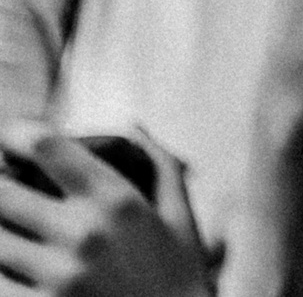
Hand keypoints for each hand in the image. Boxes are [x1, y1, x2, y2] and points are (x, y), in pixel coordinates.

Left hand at [0, 125, 208, 296]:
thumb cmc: (180, 281)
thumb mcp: (182, 220)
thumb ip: (160, 165)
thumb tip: (131, 124)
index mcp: (117, 200)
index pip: (46, 145)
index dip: (15, 134)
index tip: (10, 140)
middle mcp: (83, 233)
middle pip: (0, 190)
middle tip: (2, 189)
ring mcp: (57, 276)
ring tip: (8, 229)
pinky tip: (10, 265)